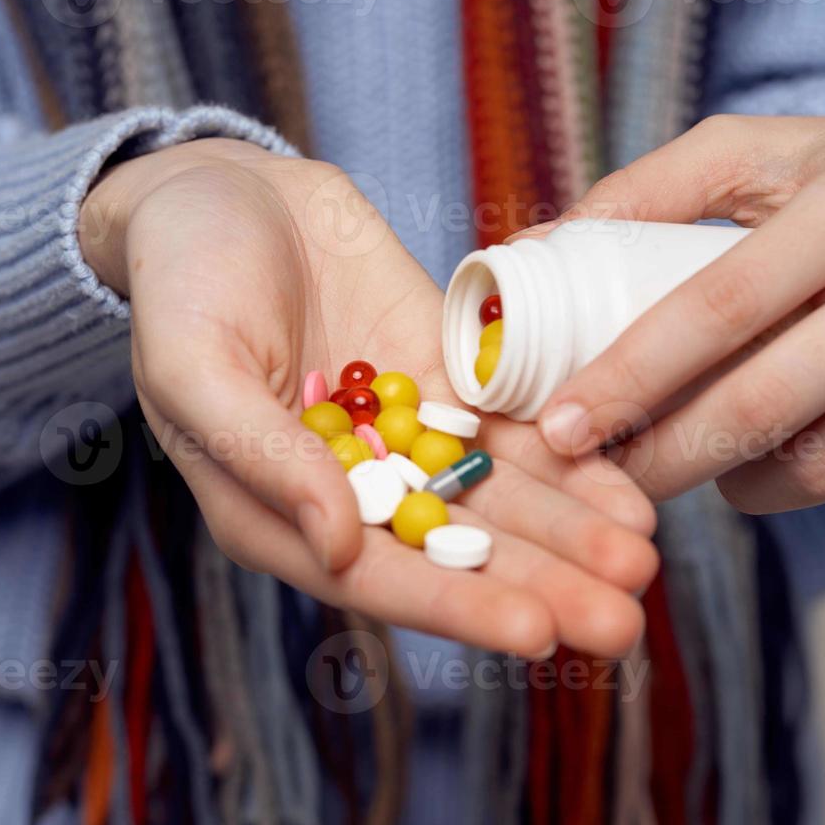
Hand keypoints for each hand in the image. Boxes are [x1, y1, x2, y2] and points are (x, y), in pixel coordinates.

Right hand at [80, 139, 658, 657]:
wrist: (224, 193)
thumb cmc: (182, 284)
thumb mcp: (195, 366)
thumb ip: (266, 458)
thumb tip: (340, 546)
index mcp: (279, 512)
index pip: (377, 576)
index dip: (457, 604)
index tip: (535, 631)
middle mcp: (352, 493)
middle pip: (455, 551)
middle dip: (540, 585)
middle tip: (623, 622)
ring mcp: (405, 438)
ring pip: (497, 498)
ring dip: (570, 534)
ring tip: (643, 563)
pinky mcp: (444, 383)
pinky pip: (512, 428)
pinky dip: (567, 458)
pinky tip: (626, 486)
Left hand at [534, 110, 824, 518]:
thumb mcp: (756, 154)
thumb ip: (643, 196)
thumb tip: (528, 260)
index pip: (718, 311)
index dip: (628, 380)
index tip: (560, 428)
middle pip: (767, 407)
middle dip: (665, 461)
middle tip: (609, 480)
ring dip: (745, 485)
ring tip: (711, 457)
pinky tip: (812, 458)